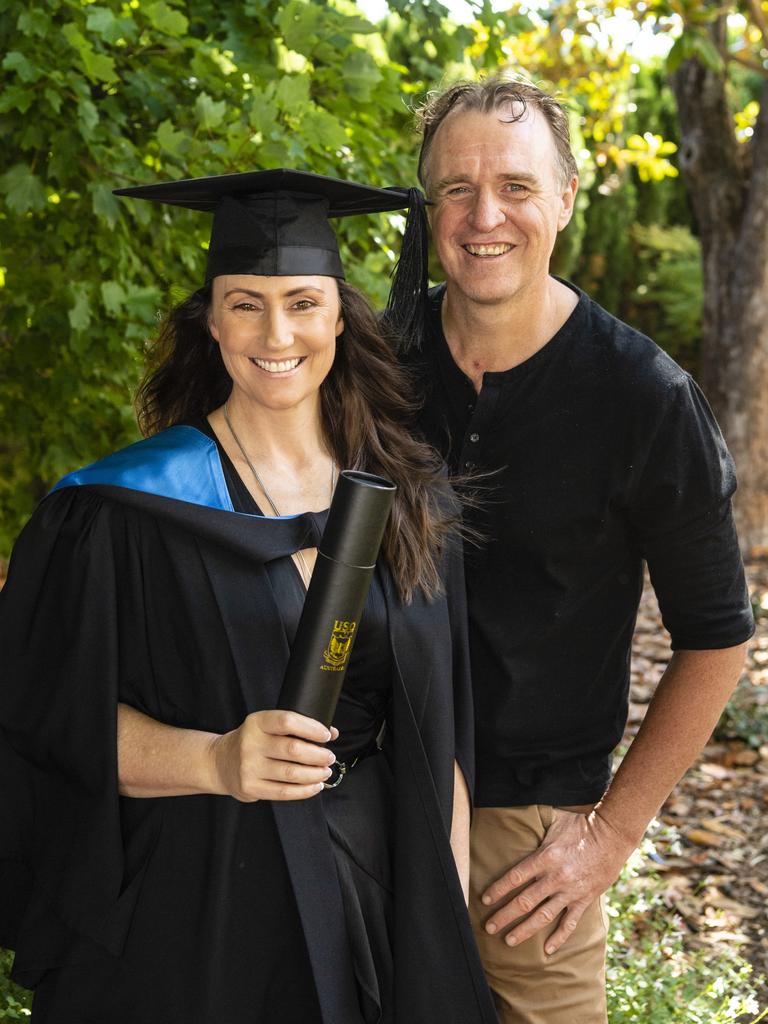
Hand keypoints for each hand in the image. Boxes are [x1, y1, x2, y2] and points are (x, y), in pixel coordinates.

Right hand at [209, 710, 338, 802]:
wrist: (220, 762)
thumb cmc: (253, 742)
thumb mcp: (267, 727)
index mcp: (257, 722)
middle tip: (329, 757)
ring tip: (325, 771)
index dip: (311, 728)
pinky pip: (284, 792)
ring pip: (291, 773)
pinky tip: (315, 786)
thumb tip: (331, 732)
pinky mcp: (250, 788)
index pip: (287, 721)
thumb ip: (297, 727)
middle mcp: (251, 743)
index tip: (325, 735)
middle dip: (318, 755)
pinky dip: (305, 790)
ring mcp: (249, 767)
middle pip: (293, 749)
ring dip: (315, 774)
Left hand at [481, 808, 634, 953]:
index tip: (485, 900)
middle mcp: (555, 877)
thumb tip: (517, 816)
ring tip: (508, 940)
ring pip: (543, 916)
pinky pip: (570, 923)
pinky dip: (559, 937)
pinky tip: (548, 949)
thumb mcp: (555, 820)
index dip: (499, 889)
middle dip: (504, 915)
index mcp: (545, 857)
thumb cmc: (581, 825)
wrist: (612, 836)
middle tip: (490, 927)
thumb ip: (536, 825)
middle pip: (524, 901)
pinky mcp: (584, 900)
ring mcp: (570, 891)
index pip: (515, 877)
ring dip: (524, 930)